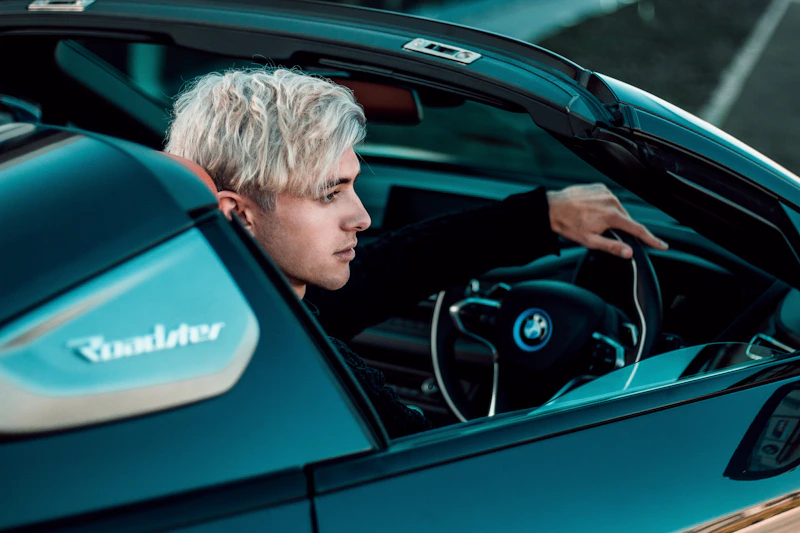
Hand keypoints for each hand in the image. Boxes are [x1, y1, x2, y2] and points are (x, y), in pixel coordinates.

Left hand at [547, 183, 667, 258]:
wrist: (551, 208)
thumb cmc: (568, 225)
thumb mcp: (590, 241)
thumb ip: (612, 247)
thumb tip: (629, 253)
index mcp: (612, 216)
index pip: (638, 230)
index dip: (652, 240)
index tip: (663, 245)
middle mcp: (612, 201)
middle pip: (626, 219)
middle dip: (620, 228)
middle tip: (602, 233)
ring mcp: (605, 192)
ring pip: (617, 209)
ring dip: (611, 216)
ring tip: (592, 221)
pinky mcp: (599, 187)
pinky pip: (608, 199)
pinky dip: (604, 206)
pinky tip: (591, 211)